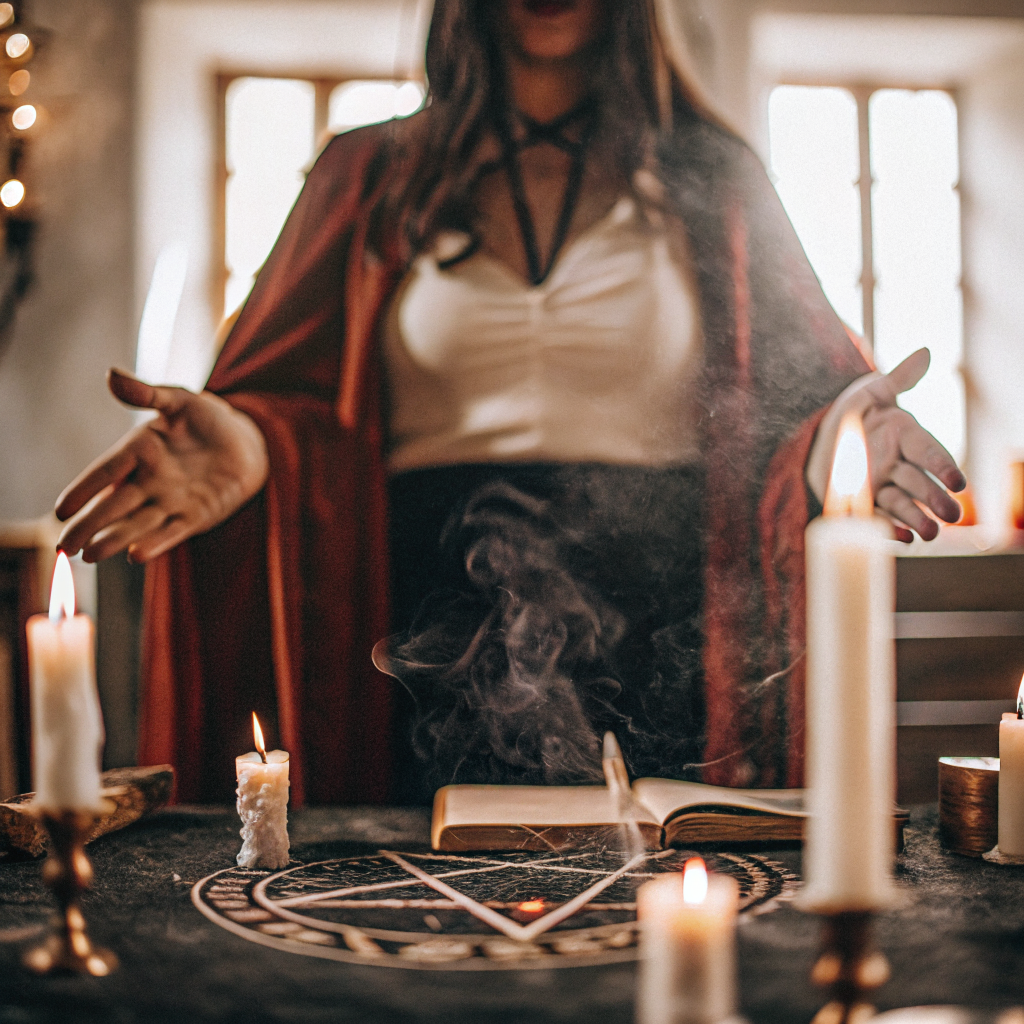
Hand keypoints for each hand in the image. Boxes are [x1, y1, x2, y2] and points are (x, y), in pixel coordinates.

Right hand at [56, 369, 268, 562]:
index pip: (106, 471)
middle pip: (114, 506)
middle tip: (63, 547)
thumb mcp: (179, 400)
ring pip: (138, 524)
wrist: (246, 443)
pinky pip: (173, 532)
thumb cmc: (208, 418)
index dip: (84, 489)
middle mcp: (149, 480)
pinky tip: (135, 556)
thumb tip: (111, 375)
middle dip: (88, 525)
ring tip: (91, 555)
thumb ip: (148, 393)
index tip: (60, 509)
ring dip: (115, 539)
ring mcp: (171, 501)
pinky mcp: (196, 516)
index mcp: (139, 451)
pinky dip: (156, 544)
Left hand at [807, 348, 965, 542]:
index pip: (929, 451)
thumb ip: (897, 379)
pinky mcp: (863, 503)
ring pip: (903, 504)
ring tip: (931, 534)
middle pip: (919, 483)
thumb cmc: (852, 414)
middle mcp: (898, 464)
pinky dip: (890, 530)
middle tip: (953, 515)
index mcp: (905, 437)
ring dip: (918, 519)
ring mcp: (882, 486)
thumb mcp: (869, 393)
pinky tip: (900, 539)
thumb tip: (925, 353)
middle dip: (935, 499)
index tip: (958, 482)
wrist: (819, 439)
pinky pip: (878, 519)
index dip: (943, 466)